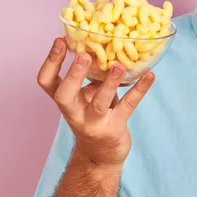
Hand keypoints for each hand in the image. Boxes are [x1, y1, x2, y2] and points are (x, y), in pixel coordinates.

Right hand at [37, 38, 154, 167]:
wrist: (101, 155)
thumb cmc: (94, 116)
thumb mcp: (87, 96)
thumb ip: (91, 75)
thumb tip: (102, 44)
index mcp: (65, 100)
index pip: (46, 81)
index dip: (51, 62)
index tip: (61, 41)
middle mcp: (74, 113)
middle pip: (64, 95)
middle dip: (73, 75)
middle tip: (84, 55)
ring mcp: (93, 122)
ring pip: (99, 103)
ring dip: (109, 83)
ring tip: (119, 66)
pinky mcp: (114, 128)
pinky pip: (128, 106)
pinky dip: (140, 89)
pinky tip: (150, 75)